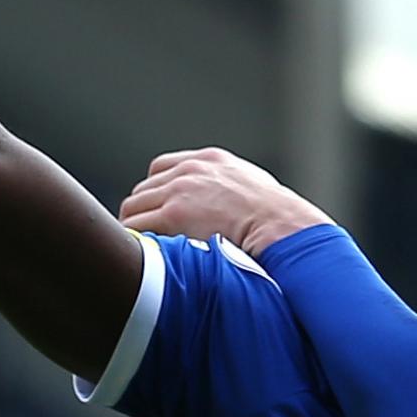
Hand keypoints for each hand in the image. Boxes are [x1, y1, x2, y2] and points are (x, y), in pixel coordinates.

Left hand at [120, 148, 331, 257]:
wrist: (283, 227)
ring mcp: (179, 191)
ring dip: (136, 227)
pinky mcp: (173, 215)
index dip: (157, 192)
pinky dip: (136, 240)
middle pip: (144, 189)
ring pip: (133, 207)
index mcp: (210, 161)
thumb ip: (234, 190)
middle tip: (150, 238)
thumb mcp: (256, 188)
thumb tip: (235, 211)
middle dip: (145, 213)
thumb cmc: (280, 220)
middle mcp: (190, 170)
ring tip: (146, 250)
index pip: (162, 168)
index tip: (160, 212)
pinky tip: (144, 255)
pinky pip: (136, 226)